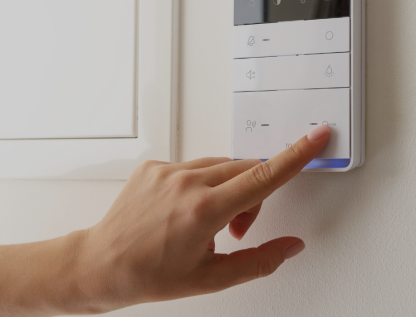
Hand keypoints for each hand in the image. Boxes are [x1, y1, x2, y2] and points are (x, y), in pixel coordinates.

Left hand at [74, 125, 329, 312]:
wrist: (99, 264)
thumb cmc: (148, 275)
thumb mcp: (211, 279)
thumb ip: (260, 260)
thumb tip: (292, 246)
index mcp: (204, 212)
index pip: (264, 177)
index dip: (297, 155)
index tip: (316, 136)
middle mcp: (186, 183)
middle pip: (247, 170)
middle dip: (254, 196)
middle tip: (237, 228)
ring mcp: (168, 170)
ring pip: (223, 166)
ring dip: (229, 189)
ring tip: (208, 222)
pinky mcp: (155, 165)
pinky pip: (196, 165)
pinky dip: (203, 184)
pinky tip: (185, 209)